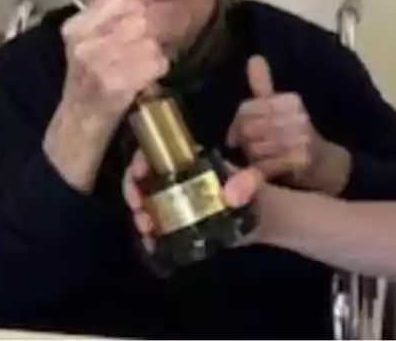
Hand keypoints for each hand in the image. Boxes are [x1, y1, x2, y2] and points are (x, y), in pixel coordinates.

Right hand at [43, 0, 168, 192]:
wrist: (76, 128)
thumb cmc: (89, 81)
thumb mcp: (92, 41)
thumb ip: (117, 9)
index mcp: (75, 28)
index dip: (137, 9)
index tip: (136, 25)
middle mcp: (83, 44)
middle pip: (140, 20)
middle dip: (148, 36)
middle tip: (138, 52)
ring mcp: (98, 66)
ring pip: (151, 43)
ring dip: (153, 56)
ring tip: (138, 68)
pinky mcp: (116, 86)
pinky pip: (155, 64)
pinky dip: (156, 71)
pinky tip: (143, 81)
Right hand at [123, 149, 263, 249]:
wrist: (263, 220)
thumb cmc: (255, 192)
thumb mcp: (254, 180)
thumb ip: (248, 182)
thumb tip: (231, 196)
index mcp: (190, 163)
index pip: (157, 152)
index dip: (141, 159)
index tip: (139, 172)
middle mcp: (177, 180)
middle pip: (144, 178)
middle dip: (133, 190)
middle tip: (138, 207)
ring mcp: (176, 204)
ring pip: (146, 203)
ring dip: (139, 214)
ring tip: (146, 227)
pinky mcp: (179, 227)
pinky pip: (157, 229)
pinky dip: (149, 236)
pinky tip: (150, 243)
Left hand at [226, 56, 349, 193]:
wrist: (324, 164)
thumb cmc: (295, 134)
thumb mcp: (279, 108)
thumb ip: (263, 86)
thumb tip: (254, 57)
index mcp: (291, 100)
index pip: (247, 108)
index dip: (236, 123)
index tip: (234, 135)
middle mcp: (298, 116)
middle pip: (249, 128)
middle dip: (244, 141)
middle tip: (246, 149)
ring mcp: (301, 138)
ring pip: (256, 147)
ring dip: (252, 157)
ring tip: (259, 158)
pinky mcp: (301, 160)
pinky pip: (266, 165)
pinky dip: (260, 170)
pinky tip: (263, 169)